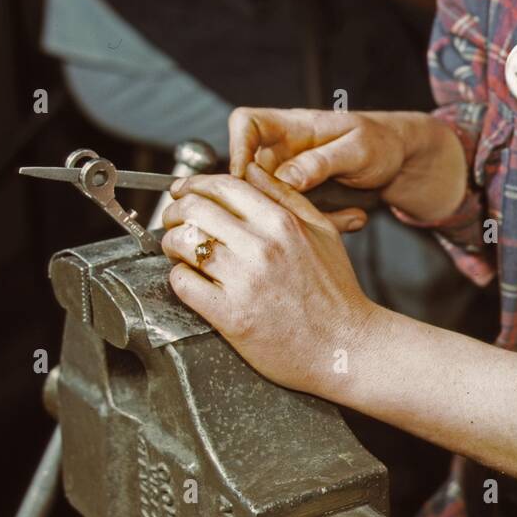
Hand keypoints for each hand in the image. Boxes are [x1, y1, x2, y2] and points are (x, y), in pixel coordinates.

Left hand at [160, 165, 380, 395]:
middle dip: (175, 210)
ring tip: (178, 250)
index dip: (195, 184)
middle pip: (195, 209)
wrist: (344, 346)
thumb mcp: (323, 231)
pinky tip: (189, 278)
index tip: (184, 190)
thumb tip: (253, 170)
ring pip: (184, 243)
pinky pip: (184, 283)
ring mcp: (245, 281)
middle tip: (174, 219)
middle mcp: (262, 246)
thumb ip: (286, 197)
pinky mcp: (231, 316)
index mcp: (282, 222)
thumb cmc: (336, 292)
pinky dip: (179, 276)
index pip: (223, 186)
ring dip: (172, 242)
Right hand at [229, 106, 468, 224]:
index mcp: (292, 127)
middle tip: (303, 216)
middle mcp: (283, 152)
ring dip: (303, 219)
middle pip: (250, 174)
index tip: (245, 177)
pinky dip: (322, 225)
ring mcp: (290, 178)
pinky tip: (355, 220)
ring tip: (350, 218)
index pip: (246, 123)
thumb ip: (321, 161)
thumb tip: (285, 177)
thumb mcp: (358, 148)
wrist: (403, 161)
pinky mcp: (302, 200)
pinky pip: (297, 217)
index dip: (237, 146)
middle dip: (272, 201)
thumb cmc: (382, 142)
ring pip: (274, 203)